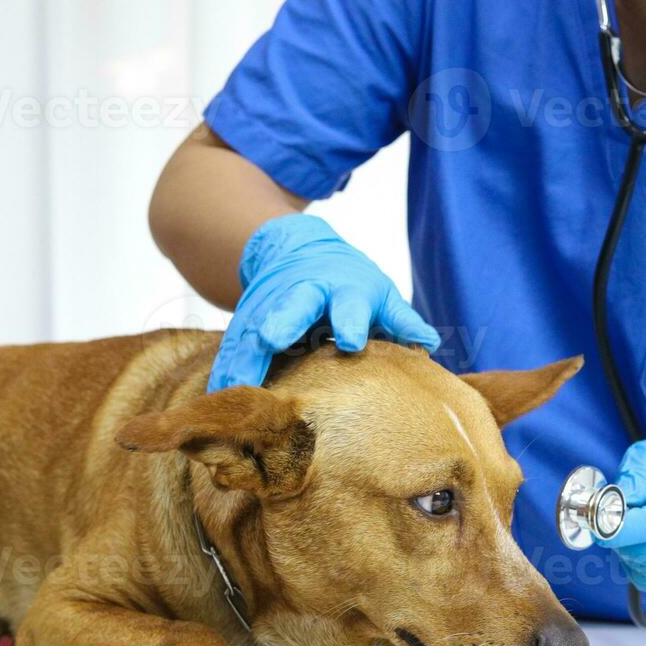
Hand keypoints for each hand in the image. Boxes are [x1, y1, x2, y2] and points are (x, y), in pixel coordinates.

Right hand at [208, 214, 439, 390]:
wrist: (294, 249)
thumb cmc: (348, 282)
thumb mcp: (379, 293)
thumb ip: (400, 319)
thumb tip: (430, 343)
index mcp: (343, 289)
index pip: (350, 304)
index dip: (351, 321)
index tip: (351, 341)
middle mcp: (303, 294)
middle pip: (292, 306)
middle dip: (282, 320)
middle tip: (271, 339)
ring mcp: (271, 306)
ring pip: (255, 329)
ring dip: (244, 355)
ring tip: (233, 386)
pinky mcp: (246, 321)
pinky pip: (233, 348)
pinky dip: (224, 371)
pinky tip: (215, 397)